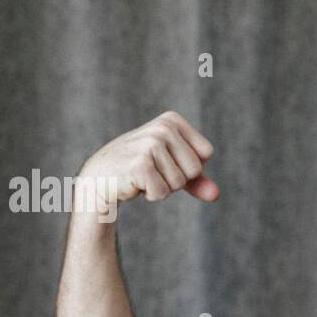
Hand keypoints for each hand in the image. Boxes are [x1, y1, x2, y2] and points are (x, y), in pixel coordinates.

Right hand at [76, 111, 217, 213]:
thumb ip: (197, 180)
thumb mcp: (172, 169)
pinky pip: (163, 192)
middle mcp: (162, 128)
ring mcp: (150, 145)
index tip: (167, 162)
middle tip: (153, 171)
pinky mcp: (140, 165)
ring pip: (179, 183)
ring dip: (162, 187)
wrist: (100, 177)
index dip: (189, 166)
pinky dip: (152, 195)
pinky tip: (135, 183)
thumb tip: (215, 194)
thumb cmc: (140, 169)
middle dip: (177, 179)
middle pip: (195, 169)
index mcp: (172, 121)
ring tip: (143, 176)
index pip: (206, 153)